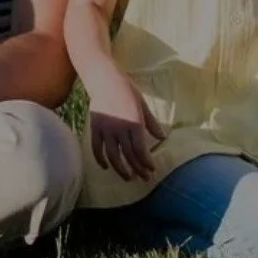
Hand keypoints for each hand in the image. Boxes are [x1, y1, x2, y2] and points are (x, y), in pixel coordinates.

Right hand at [84, 63, 164, 180]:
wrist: (104, 78)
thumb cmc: (126, 89)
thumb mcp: (143, 104)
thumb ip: (151, 123)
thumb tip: (162, 137)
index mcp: (134, 123)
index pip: (140, 150)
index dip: (146, 163)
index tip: (151, 170)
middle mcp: (119, 128)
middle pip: (128, 155)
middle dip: (137, 169)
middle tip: (144, 178)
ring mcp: (105, 129)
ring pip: (112, 155)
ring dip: (120, 169)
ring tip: (128, 177)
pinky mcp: (95, 127)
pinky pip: (96, 147)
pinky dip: (100, 159)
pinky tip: (106, 167)